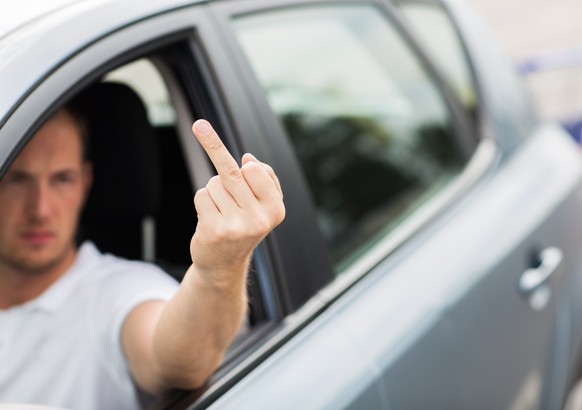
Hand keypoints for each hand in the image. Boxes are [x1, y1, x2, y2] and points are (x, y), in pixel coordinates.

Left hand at [189, 120, 284, 284]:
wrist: (224, 264)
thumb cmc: (245, 225)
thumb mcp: (265, 204)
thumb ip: (264, 177)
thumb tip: (248, 158)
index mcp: (275, 209)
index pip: (254, 169)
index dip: (245, 164)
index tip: (235, 150)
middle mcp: (258, 219)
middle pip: (231, 172)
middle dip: (215, 151)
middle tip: (200, 130)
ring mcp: (236, 226)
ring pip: (214, 184)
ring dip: (214, 191)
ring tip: (222, 210)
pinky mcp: (214, 230)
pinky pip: (201, 196)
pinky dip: (203, 202)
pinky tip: (211, 218)